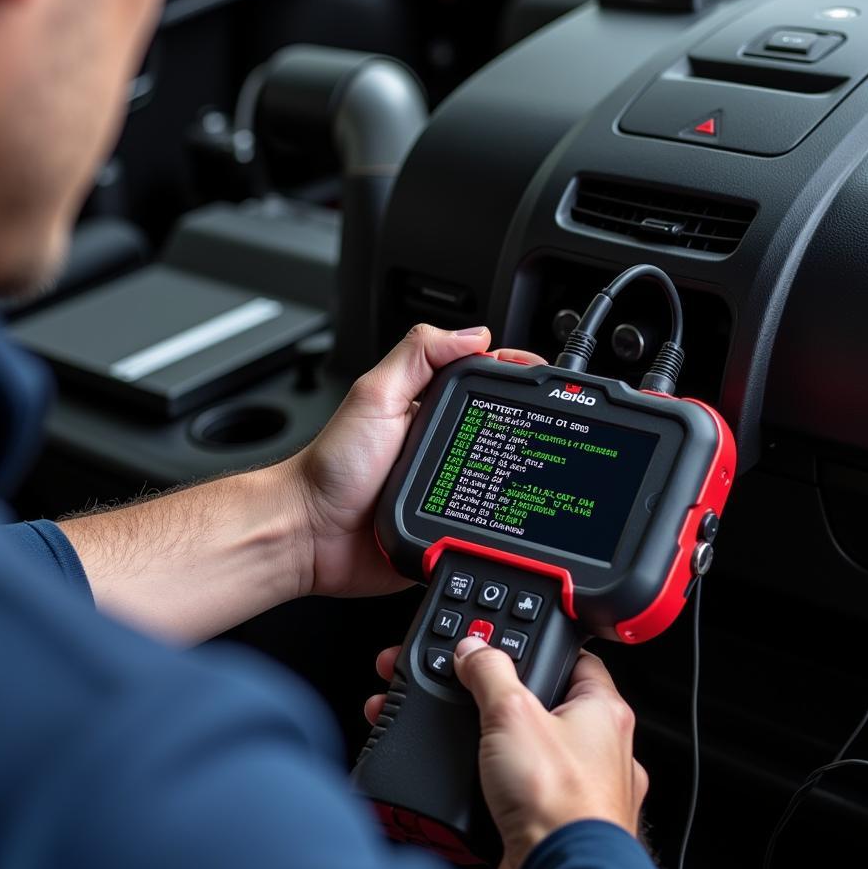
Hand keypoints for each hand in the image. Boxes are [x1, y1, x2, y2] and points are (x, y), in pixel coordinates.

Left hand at [289, 325, 546, 597]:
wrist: (311, 535)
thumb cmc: (332, 467)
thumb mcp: (374, 395)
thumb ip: (417, 356)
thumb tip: (474, 334)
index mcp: (428, 406)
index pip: (483, 380)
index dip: (515, 376)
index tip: (544, 378)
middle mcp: (441, 444)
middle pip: (501, 428)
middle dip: (530, 426)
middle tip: (557, 425)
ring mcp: (447, 486)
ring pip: (501, 477)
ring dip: (521, 477)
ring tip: (545, 471)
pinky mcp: (448, 526)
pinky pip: (487, 522)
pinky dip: (504, 521)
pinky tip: (517, 514)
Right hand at [364, 643, 647, 868]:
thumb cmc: (559, 803)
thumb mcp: (511, 712)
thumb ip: (489, 671)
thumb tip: (474, 649)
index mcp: (604, 710)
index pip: (574, 658)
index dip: (538, 647)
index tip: (506, 644)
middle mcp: (602, 750)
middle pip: (547, 703)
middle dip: (505, 698)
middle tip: (474, 690)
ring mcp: (582, 789)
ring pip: (533, 749)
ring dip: (497, 742)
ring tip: (468, 735)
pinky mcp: (557, 822)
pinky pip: (523, 788)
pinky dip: (496, 781)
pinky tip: (476, 778)